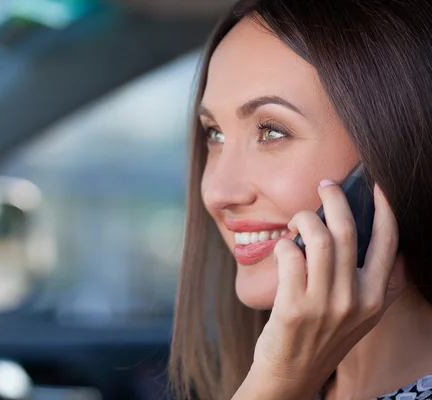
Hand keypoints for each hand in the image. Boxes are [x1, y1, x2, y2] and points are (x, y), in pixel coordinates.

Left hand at [252, 181, 400, 397]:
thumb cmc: (322, 336)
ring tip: (296, 222)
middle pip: (348, 232)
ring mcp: (324, 304)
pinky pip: (290, 255)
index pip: (388, 244)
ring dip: (303, 219)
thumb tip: (368, 237)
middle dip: (335, 199)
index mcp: (375, 299)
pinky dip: (284, 244)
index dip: (384, 209)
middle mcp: (354, 300)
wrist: (292, 373)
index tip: (376, 187)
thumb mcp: (358, 315)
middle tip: (325, 186)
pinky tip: (283, 248)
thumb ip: (369, 282)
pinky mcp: (293, 307)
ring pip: (318, 239)